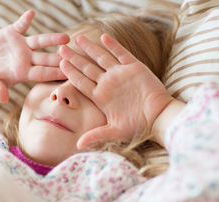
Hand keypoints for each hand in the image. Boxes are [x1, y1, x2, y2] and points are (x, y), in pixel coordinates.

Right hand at [0, 10, 69, 102]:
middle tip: (72, 55)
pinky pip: (21, 25)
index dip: (54, 73)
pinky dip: (25, 20)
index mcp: (25, 72)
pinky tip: (31, 14)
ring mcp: (22, 45)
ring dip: (52, 38)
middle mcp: (28, 58)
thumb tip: (2, 99)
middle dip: (59, 57)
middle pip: (46, 58)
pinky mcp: (14, 33)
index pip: (43, 73)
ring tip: (66, 37)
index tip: (67, 73)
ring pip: (40, 41)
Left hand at [59, 34, 172, 148]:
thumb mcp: (114, 132)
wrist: (159, 117)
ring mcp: (120, 74)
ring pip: (102, 58)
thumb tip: (78, 146)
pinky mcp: (134, 68)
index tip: (60, 64)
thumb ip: (96, 135)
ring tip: (78, 38)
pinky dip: (113, 46)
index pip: (81, 82)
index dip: (71, 73)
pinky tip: (104, 37)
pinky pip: (122, 54)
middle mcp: (108, 84)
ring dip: (90, 48)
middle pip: (87, 68)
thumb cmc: (138, 126)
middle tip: (61, 48)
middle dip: (74, 58)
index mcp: (101, 97)